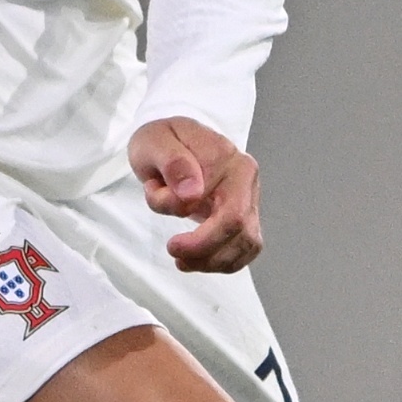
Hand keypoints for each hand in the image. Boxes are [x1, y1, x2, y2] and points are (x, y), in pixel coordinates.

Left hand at [130, 114, 260, 270]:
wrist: (168, 141)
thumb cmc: (160, 140)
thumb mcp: (154, 142)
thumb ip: (173, 164)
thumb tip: (193, 193)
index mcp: (229, 160)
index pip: (228, 210)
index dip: (200, 234)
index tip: (168, 235)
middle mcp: (245, 180)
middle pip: (240, 229)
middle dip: (205, 249)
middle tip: (174, 252)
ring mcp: (247, 198)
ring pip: (246, 243)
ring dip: (213, 261)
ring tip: (182, 261)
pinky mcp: (242, 214)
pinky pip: (244, 247)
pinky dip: (223, 261)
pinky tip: (197, 261)